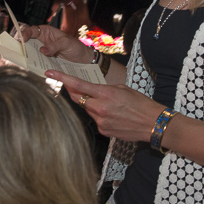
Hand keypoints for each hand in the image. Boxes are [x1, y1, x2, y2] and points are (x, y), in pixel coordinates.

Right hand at [22, 24, 92, 62]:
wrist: (83, 59)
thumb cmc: (76, 47)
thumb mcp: (66, 43)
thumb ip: (55, 46)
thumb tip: (42, 50)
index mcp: (46, 32)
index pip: (32, 30)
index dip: (25, 33)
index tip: (22, 40)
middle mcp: (43, 41)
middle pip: (28, 42)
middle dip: (22, 46)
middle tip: (17, 51)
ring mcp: (43, 51)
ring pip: (31, 52)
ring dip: (26, 56)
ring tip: (22, 60)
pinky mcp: (45, 60)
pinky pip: (37, 61)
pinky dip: (34, 64)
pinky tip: (31, 66)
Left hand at [45, 69, 163, 142]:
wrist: (153, 123)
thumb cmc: (141, 103)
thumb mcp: (122, 89)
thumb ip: (103, 89)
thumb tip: (91, 91)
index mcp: (105, 94)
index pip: (78, 85)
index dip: (62, 78)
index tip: (50, 73)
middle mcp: (100, 108)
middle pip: (77, 98)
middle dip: (74, 92)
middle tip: (71, 86)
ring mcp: (100, 121)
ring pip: (87, 110)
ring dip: (91, 105)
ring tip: (108, 104)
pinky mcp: (103, 131)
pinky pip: (95, 120)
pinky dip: (99, 115)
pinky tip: (112, 115)